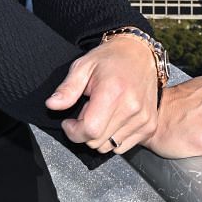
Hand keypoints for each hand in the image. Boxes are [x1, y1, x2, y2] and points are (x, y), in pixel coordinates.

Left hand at [46, 36, 158, 155]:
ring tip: (102, 114)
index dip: (73, 131)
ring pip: (109, 147)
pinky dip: (113, 139)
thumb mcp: (83, 67)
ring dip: (99, 136)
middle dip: (84, 132)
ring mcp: (143, 118)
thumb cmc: (110, 59)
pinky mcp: (149, 125)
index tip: (68, 122)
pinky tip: (113, 120)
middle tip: (87, 112)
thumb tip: (52, 105)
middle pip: (97, 142)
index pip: (90, 130)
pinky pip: (123, 147)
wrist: (140, 54)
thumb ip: (67, 89)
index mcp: (113, 92)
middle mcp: (131, 107)